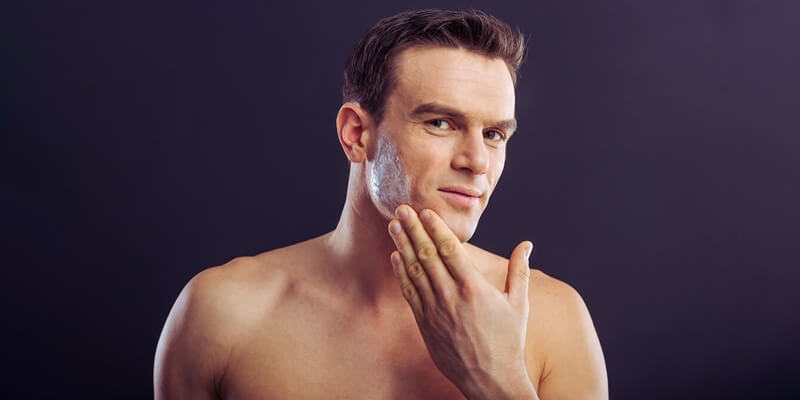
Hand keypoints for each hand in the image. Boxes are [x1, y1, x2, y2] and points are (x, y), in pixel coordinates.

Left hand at [387, 205, 535, 399]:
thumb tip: (527, 244)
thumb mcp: (519, 304)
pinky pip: (410, 292)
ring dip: (402, 245)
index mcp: (474, 288)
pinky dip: (401, 273)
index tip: (425, 211)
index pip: (450, 249)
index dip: (436, 228)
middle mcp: (451, 296)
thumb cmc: (508, 341)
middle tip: (401, 208)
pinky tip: (396, 256)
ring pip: (414, 271)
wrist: (490, 379)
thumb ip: (519, 271)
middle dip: (413, 229)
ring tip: (393, 225)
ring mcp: (435, 310)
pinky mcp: (425, 323)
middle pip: (427, 255)